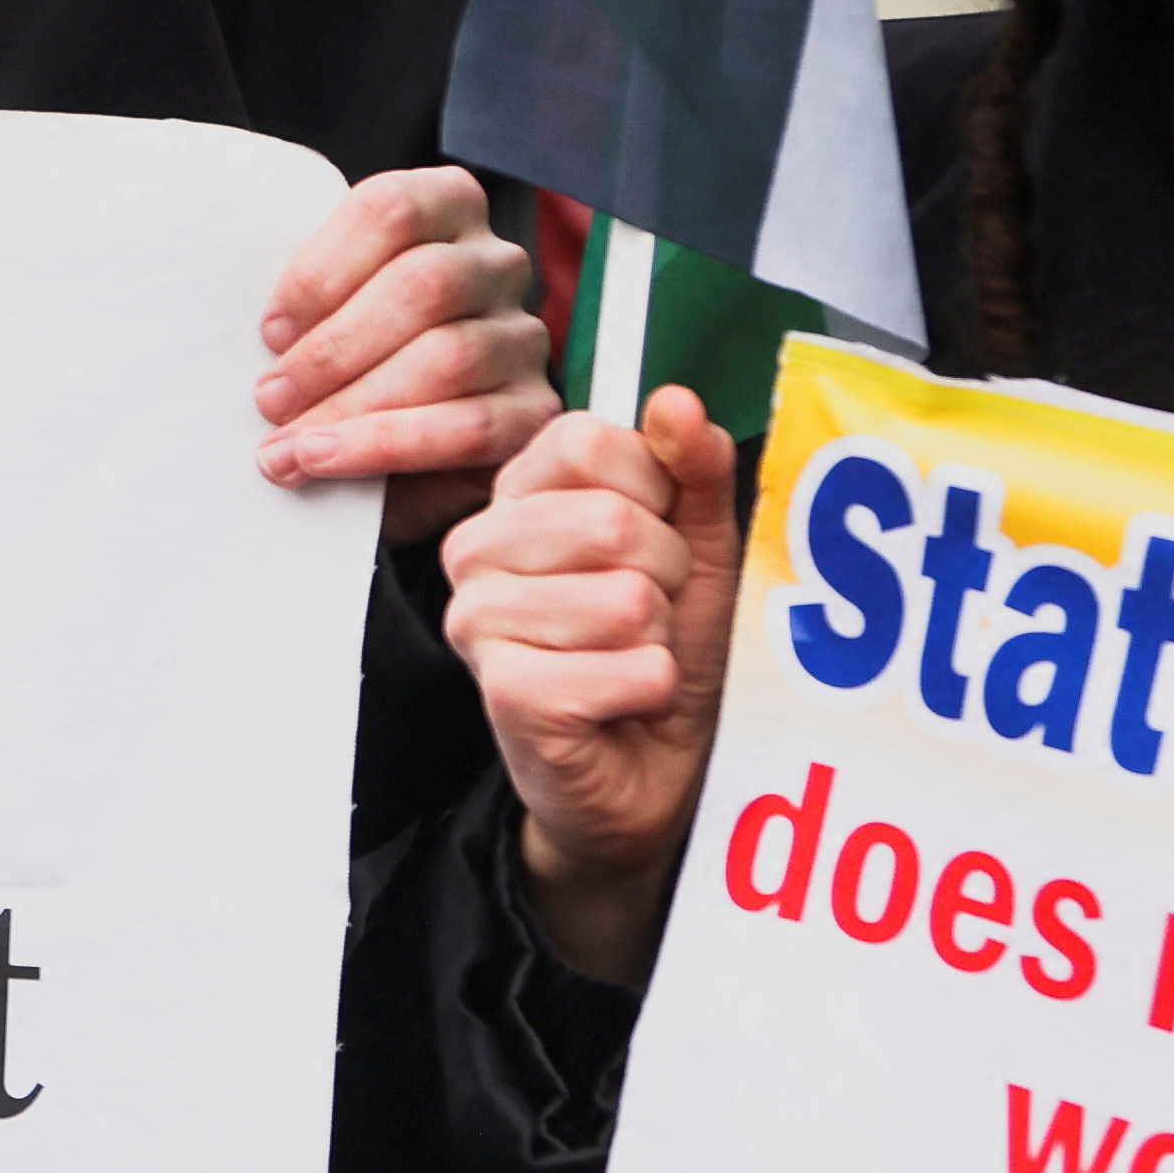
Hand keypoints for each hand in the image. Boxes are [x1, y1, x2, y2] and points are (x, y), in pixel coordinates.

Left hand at [250, 163, 550, 544]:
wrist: (396, 445)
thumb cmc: (345, 357)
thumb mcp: (323, 308)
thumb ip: (307, 301)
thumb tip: (262, 335)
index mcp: (446, 207)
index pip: (392, 209)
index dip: (322, 269)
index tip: (269, 330)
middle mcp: (497, 263)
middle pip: (425, 285)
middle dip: (334, 349)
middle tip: (269, 399)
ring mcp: (523, 336)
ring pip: (449, 358)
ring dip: (353, 406)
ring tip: (285, 446)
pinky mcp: (535, 410)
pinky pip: (470, 426)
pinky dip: (389, 447)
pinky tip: (330, 461)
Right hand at [439, 389, 745, 984]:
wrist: (646, 771)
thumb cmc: (658, 649)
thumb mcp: (696, 546)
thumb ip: (693, 470)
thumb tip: (676, 400)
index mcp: (515, 497)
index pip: (589, 439)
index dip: (653, 491)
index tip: (651, 540)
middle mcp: (476, 551)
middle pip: (611, 520)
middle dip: (665, 575)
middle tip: (646, 615)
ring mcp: (480, 623)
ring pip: (623, 598)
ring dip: (657, 637)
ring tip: (631, 657)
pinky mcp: (505, 694)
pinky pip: (624, 668)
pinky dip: (650, 688)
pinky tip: (622, 702)